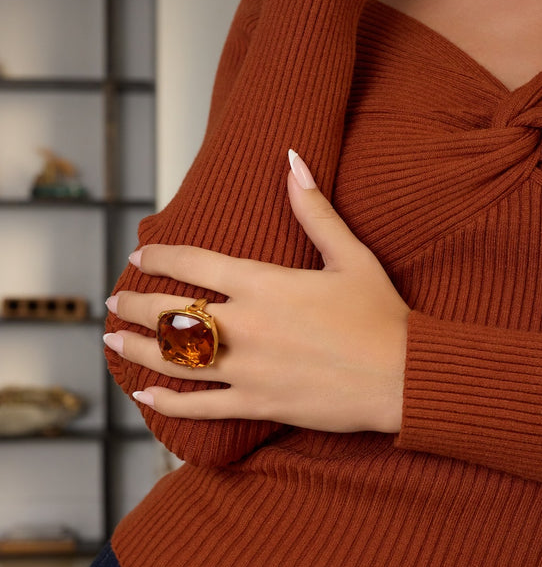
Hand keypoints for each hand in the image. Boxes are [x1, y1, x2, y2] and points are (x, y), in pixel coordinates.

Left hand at [104, 152, 408, 432]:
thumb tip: (294, 161)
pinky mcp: (257, 402)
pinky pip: (201, 406)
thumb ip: (314, 210)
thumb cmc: (381, 315)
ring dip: (137, 349)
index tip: (141, 255)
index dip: (161, 255)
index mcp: (264, 283)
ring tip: (113, 341)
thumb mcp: (351, 256)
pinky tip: (146, 397)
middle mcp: (246, 324)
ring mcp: (247, 367)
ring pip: (175, 359)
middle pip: (171, 312)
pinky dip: (170, 403)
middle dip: (134, 303)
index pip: (194, 262)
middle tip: (113, 300)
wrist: (402, 377)